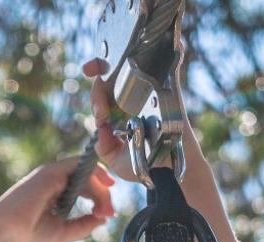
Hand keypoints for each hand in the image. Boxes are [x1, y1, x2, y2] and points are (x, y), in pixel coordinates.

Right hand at [0, 156, 116, 241]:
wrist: (4, 234)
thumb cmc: (26, 235)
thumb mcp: (62, 231)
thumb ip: (83, 225)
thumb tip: (103, 219)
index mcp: (54, 191)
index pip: (84, 187)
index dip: (100, 198)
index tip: (109, 215)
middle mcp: (53, 179)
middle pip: (88, 178)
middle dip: (104, 195)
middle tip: (110, 213)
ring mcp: (51, 174)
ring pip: (86, 171)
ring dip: (101, 188)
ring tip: (106, 209)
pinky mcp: (50, 173)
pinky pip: (79, 165)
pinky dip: (94, 173)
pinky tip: (104, 187)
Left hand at [85, 55, 199, 184]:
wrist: (172, 171)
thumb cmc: (147, 164)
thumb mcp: (117, 160)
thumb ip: (104, 147)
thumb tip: (101, 127)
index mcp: (118, 111)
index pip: (103, 93)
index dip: (96, 96)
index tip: (100, 114)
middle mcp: (134, 98)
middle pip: (113, 75)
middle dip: (99, 69)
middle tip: (91, 72)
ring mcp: (152, 92)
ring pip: (134, 66)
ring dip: (121, 58)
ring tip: (105, 62)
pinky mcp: (170, 89)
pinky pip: (169, 66)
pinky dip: (169, 52)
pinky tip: (155, 47)